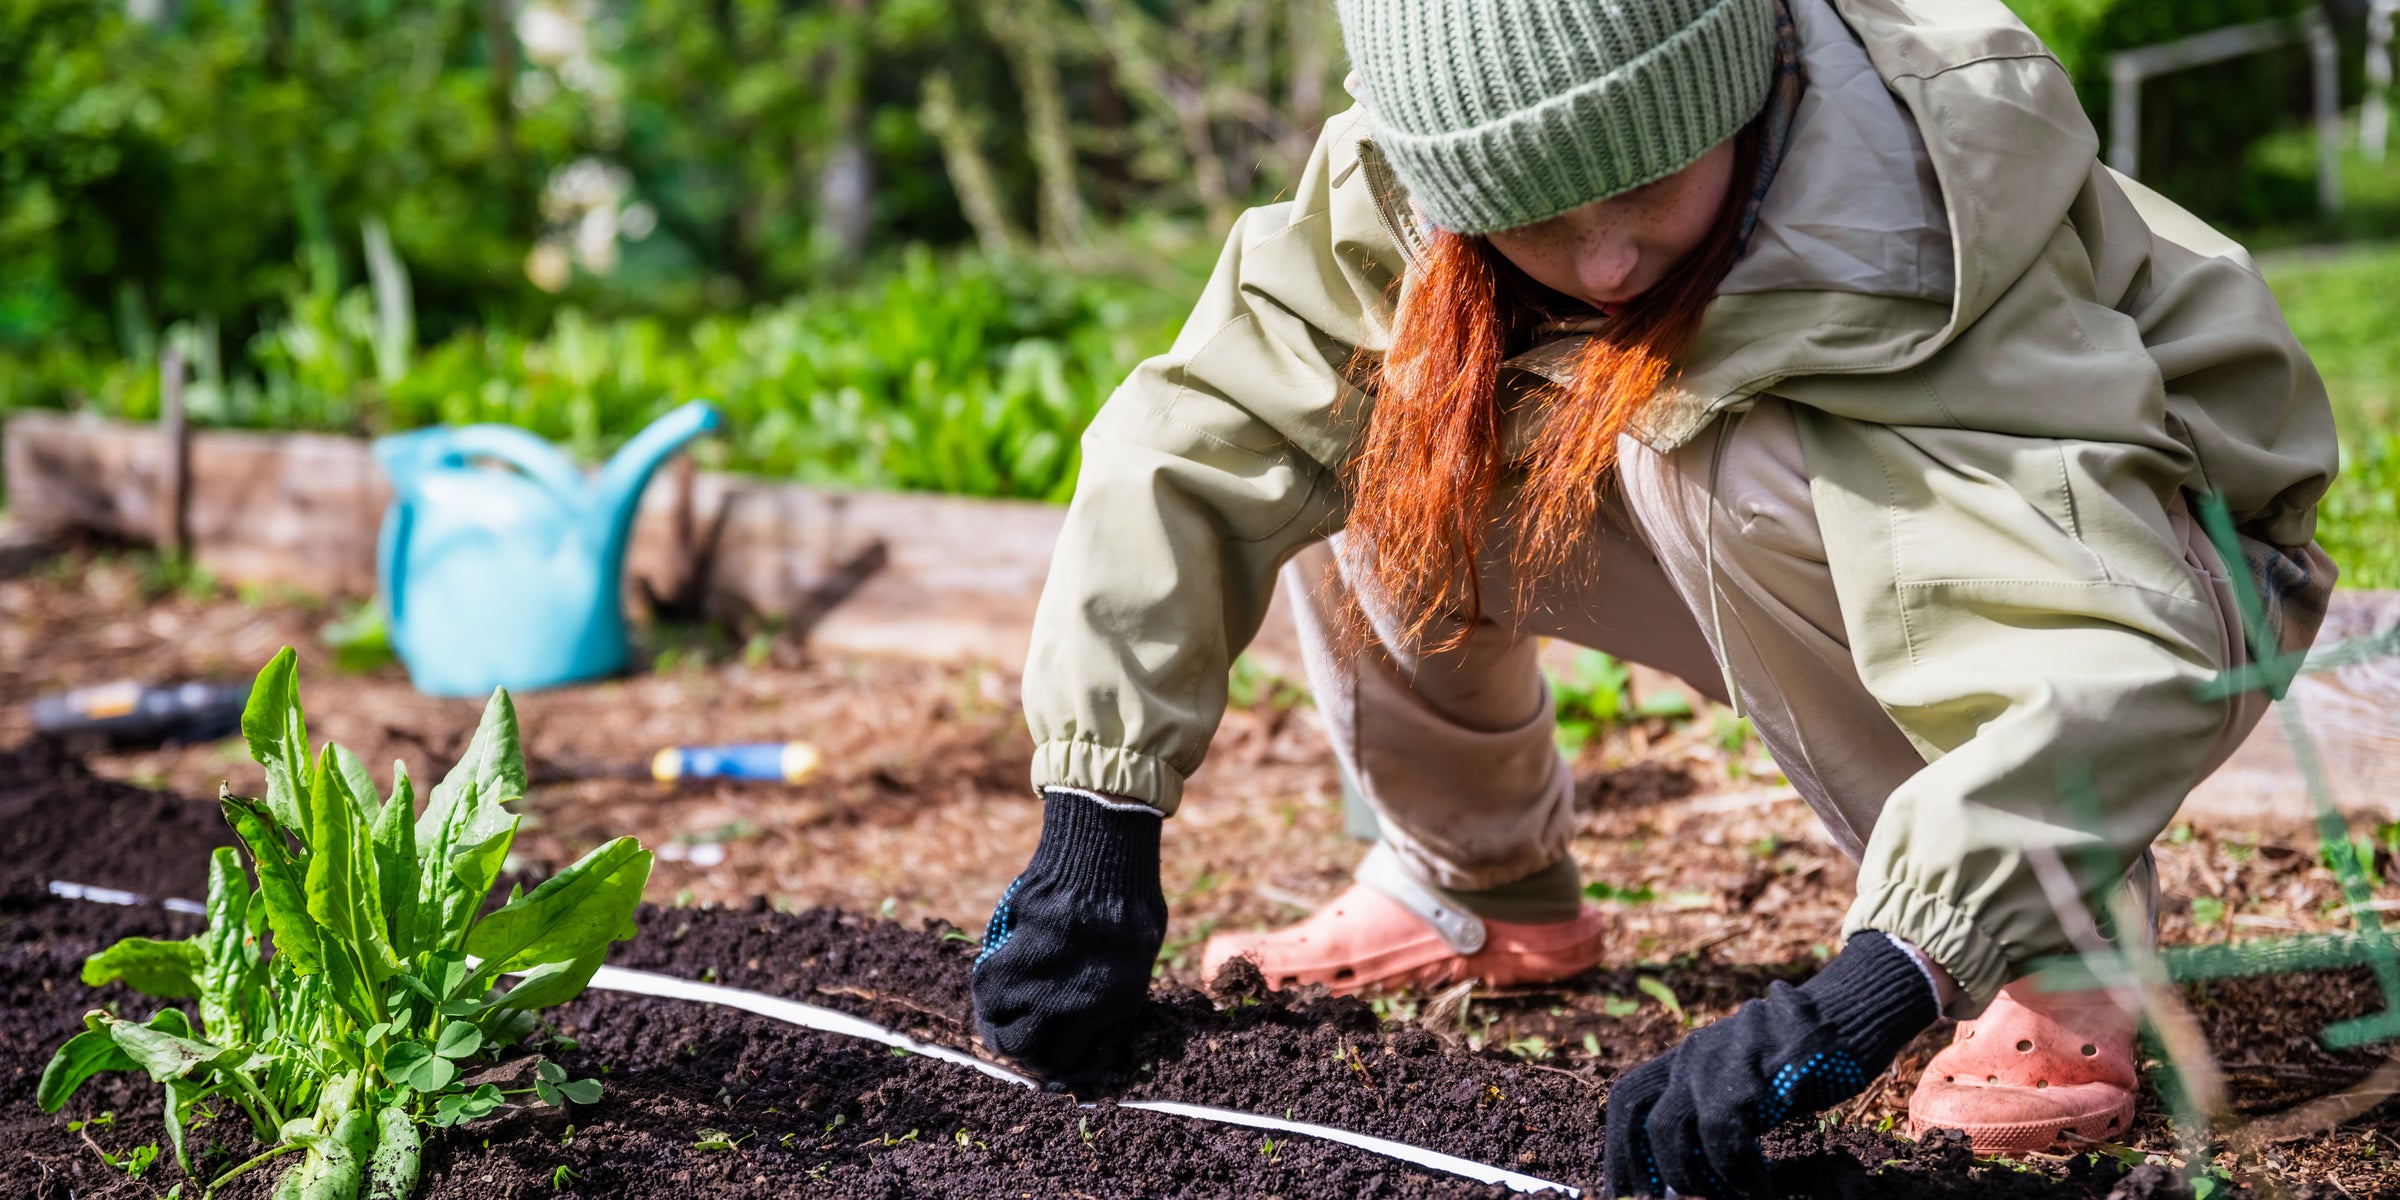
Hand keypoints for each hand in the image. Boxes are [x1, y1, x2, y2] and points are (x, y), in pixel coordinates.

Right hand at [970, 789, 1166, 1087]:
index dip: (1057, 1064)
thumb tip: (1085, 1037)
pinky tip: (991, 984)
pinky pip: (987, 993)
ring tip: (997, 1013)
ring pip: (1005, 1034)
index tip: (1046, 1056)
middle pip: (1034, 1056)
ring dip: (996, 1026)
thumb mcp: (1136, 957)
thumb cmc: (1126, 897)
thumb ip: (1110, 998)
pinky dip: (984, 994)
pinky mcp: (1019, 955)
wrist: (1105, 852)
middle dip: (1022, 1052)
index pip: (1078, 1062)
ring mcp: (1048, 982)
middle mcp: (1082, 1004)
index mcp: (1118, 1005)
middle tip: (1013, 1035)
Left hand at [1603, 931, 1938, 1197]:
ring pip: (1674, 1127)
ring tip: (1735, 1197)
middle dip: (1655, 1170)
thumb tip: (1684, 1175)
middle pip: (1643, 1116)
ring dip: (1698, 1176)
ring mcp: (1720, 1056)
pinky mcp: (1754, 1065)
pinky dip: (1736, 1169)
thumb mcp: (1746, 1088)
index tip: (1625, 1189)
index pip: (1628, 1098)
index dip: (1619, 1148)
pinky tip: (1759, 1186)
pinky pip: (1722, 1128)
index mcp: (1687, 1057)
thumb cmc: (1802, 1064)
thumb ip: (1714, 1118)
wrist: (1850, 1017)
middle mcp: (1694, 1052)